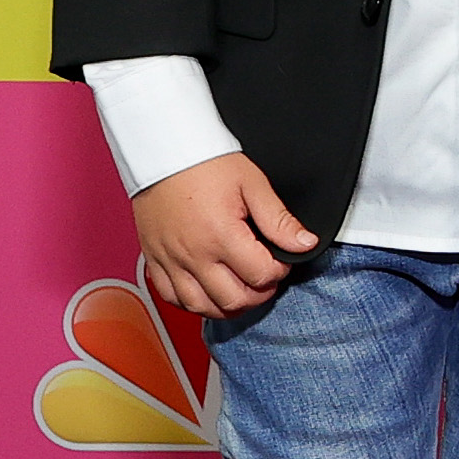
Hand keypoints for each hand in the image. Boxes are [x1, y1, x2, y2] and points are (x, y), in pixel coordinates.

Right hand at [132, 153, 316, 317]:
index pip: (260, 275)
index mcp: (221, 236)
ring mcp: (170, 261)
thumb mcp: (252, 184)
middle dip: (258, 294)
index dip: (279, 271)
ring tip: (242, 289)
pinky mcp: (153, 261)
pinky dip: (193, 303)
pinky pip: (172, 299)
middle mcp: (193, 255)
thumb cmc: (206, 163)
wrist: (165, 151)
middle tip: (266, 277)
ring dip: (227, 305)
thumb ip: (280, 220)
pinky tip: (208, 292)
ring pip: (201, 307)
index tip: (281, 259)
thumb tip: (305, 243)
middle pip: (233, 300)